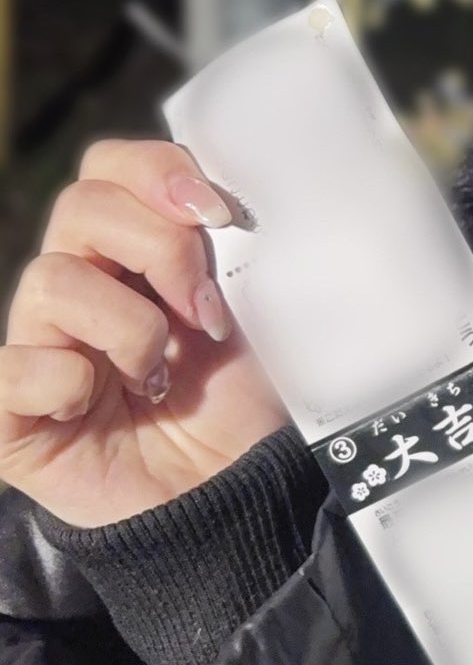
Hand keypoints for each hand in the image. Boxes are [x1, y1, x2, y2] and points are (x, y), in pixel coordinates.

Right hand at [0, 138, 288, 525]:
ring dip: (129, 326)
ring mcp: (40, 345)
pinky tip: (99, 406)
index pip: (112, 167)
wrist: (234, 498)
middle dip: (159, 247)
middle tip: (204, 310)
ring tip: (162, 374)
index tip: (221, 216)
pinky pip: (14, 368)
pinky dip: (66, 382)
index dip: (160, 173)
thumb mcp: (257, 313)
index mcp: (132, 250)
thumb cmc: (243, 401)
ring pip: (50, 280)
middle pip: (81, 206)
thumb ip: (235, 248)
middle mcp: (79, 285)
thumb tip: (232, 194)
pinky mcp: (14, 413)